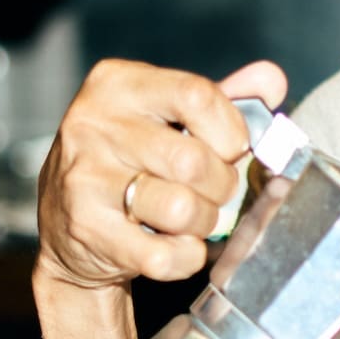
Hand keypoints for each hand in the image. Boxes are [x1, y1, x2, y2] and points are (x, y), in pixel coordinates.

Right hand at [36, 58, 289, 291]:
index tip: (232, 148)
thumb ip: (222, 97)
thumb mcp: (168, 115)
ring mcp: (85, 178)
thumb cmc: (130, 159)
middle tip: (215, 191)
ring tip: (193, 218)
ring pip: (182, 209)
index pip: (197, 95)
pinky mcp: (86, 230)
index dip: (231, 130)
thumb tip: (272, 81)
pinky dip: (185, 257)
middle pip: (194, 161)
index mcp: (117, 85)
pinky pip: (165, 255)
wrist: (67, 223)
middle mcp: (92, 125)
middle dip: (222, 185)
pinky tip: (173, 244)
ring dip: (205, 223)